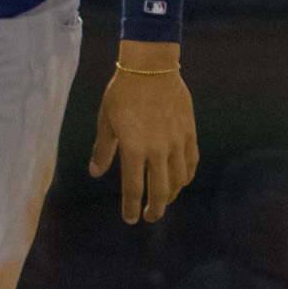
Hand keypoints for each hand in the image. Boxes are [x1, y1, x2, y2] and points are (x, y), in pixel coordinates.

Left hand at [88, 44, 197, 222]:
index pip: (134, 188)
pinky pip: (192, 161)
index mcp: (133, 148)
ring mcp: (177, 142)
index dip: (132, 207)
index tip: (131, 219)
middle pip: (160, 190)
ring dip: (172, 194)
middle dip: (156, 209)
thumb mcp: (106, 121)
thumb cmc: (122, 93)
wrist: (151, 69)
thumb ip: (103, 150)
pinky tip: (182, 181)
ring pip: (179, 179)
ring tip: (164, 200)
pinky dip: (188, 175)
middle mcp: (158, 150)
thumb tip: (95, 173)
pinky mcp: (190, 133)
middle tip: (150, 217)